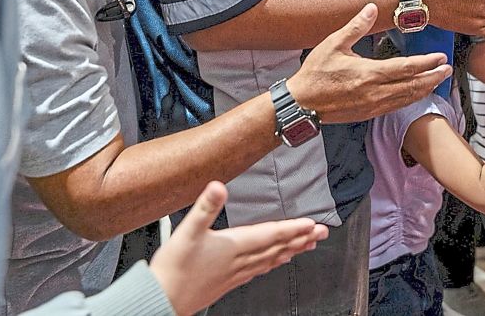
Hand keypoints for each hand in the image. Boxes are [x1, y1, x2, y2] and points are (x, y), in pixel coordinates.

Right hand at [150, 181, 328, 315]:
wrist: (162, 299)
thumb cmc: (173, 269)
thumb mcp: (187, 231)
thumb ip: (205, 207)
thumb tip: (218, 186)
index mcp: (234, 246)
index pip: (272, 234)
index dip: (294, 228)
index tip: (313, 224)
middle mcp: (240, 260)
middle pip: (278, 247)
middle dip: (302, 239)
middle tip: (322, 233)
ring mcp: (236, 273)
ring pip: (271, 260)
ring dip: (291, 251)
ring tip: (307, 246)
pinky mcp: (228, 282)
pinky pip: (258, 270)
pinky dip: (271, 264)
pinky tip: (274, 263)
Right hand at [288, 4, 452, 122]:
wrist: (301, 103)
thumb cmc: (315, 73)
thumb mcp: (333, 44)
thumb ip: (356, 26)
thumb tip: (372, 7)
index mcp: (368, 74)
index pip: (406, 68)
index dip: (426, 63)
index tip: (440, 58)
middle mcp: (375, 92)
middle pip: (412, 86)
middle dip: (433, 78)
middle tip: (447, 70)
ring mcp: (373, 105)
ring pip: (407, 98)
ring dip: (425, 89)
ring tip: (438, 81)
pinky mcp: (368, 113)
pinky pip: (396, 107)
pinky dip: (410, 99)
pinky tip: (415, 94)